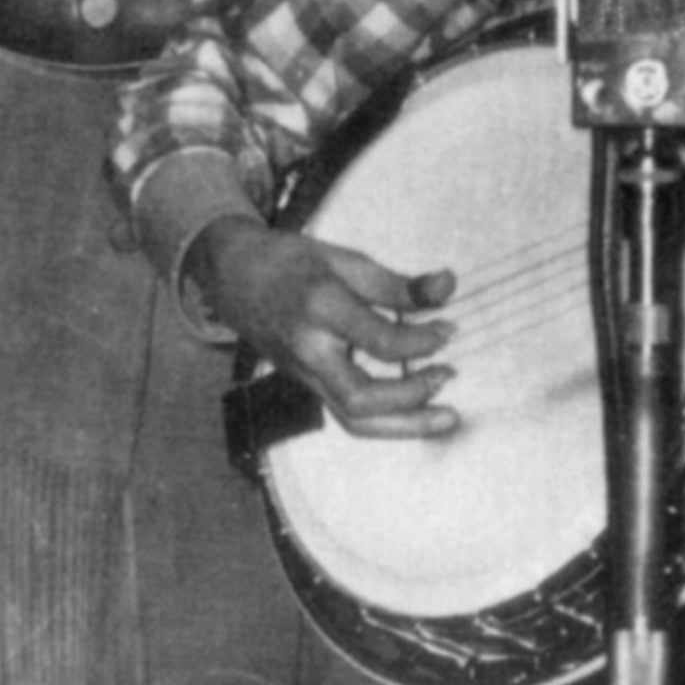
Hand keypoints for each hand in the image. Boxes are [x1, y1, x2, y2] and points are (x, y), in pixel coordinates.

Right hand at [191, 218, 459, 439]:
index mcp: (320, 309)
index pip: (378, 340)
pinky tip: (417, 413)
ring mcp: (304, 376)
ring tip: (446, 415)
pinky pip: (347, 415)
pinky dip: (386, 422)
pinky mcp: (307, 386)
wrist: (235, 278)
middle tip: (449, 374)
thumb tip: (448, 285)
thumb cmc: (292, 262)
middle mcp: (309, 352)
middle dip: (412, 396)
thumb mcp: (345, 259)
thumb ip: (396, 282)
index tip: (449, 328)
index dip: (421, 339)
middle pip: (360, 398)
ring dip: (404, 426)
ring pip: (353, 420)